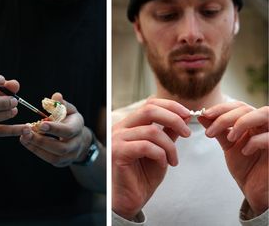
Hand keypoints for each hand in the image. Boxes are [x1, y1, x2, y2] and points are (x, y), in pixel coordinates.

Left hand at [20, 93, 91, 166]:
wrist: (79, 139)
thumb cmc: (70, 120)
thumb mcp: (69, 110)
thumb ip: (62, 104)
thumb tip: (56, 96)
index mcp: (78, 128)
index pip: (68, 131)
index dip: (55, 129)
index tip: (40, 124)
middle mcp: (76, 144)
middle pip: (61, 147)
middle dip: (42, 140)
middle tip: (26, 131)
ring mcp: (70, 155)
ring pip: (54, 157)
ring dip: (37, 147)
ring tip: (23, 137)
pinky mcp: (62, 162)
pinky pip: (49, 159)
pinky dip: (36, 151)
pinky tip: (27, 142)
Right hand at [112, 98, 190, 219]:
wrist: (129, 200)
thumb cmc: (142, 177)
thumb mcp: (161, 151)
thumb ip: (168, 133)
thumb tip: (183, 117)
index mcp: (129, 125)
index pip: (149, 104)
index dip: (171, 106)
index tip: (187, 115)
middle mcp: (120, 128)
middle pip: (149, 110)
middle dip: (173, 118)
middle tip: (187, 132)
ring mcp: (117, 139)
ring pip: (151, 131)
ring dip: (170, 146)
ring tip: (174, 159)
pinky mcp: (117, 152)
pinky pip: (146, 146)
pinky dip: (161, 154)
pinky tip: (164, 164)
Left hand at [199, 102, 267, 215]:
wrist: (256, 190)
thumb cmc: (246, 166)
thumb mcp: (228, 145)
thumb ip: (218, 130)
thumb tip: (201, 115)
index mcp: (253, 122)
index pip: (238, 106)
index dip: (221, 108)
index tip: (204, 115)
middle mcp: (265, 124)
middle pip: (247, 108)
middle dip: (225, 118)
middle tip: (210, 131)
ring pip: (264, 114)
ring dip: (242, 122)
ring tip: (230, 137)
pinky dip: (255, 141)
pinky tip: (245, 151)